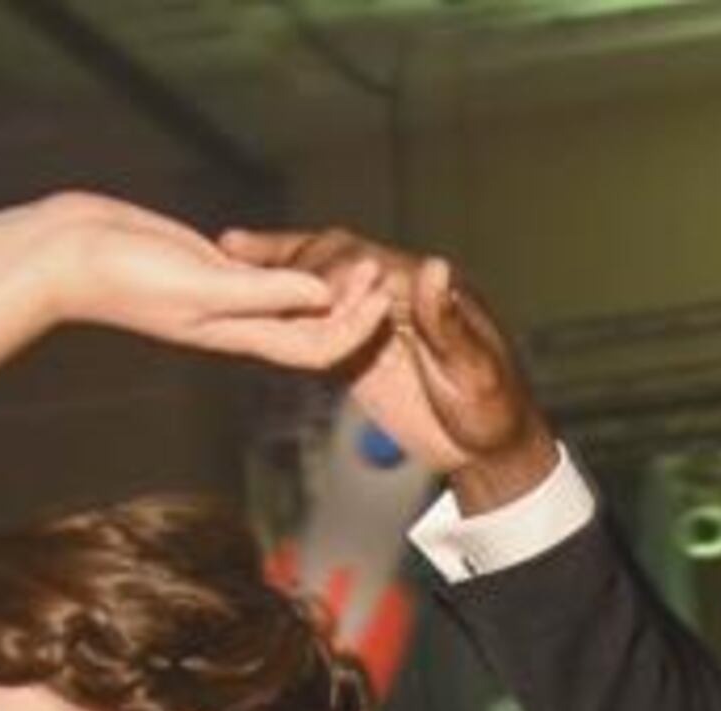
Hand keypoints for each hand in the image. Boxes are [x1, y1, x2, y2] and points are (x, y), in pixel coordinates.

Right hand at [31, 196, 384, 372]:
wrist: (70, 255)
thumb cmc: (128, 276)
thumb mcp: (205, 284)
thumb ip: (265, 292)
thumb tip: (322, 295)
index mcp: (241, 334)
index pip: (318, 347)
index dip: (356, 327)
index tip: (384, 294)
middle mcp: (237, 321)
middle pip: (312, 325)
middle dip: (351, 307)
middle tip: (383, 269)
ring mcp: (221, 296)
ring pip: (289, 298)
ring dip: (325, 283)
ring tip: (357, 257)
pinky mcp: (205, 268)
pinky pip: (261, 274)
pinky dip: (288, 264)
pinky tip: (304, 246)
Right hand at [219, 228, 559, 506]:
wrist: (491, 452)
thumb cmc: (494, 412)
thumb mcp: (474, 370)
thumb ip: (449, 322)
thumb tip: (434, 266)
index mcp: (429, 290)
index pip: (366, 261)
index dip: (326, 265)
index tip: (294, 281)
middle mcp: (399, 294)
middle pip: (334, 260)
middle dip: (286, 253)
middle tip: (235, 248)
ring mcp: (376, 320)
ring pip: (320, 283)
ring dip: (275, 269)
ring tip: (226, 256)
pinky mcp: (361, 350)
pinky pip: (317, 320)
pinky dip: (283, 309)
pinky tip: (246, 300)